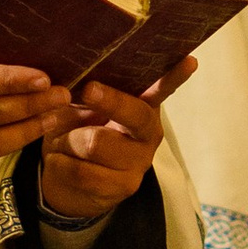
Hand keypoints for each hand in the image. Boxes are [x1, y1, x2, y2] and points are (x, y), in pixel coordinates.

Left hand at [40, 58, 190, 224]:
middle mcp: (149, 133)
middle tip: (88, 89)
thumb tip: (68, 83)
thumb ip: (81, 96)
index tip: (190, 61)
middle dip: (109, 101)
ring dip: (67, 139)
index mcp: (142, 106)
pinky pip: (83, 170)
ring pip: (96, 142)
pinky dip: (60, 162)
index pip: (162, 89)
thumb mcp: (76, 109)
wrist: (66, 181)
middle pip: (133, 114)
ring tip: (59, 140)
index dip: (175, 76)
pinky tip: (57, 160)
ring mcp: (140, 162)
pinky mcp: (124, 186)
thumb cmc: (75, 132)